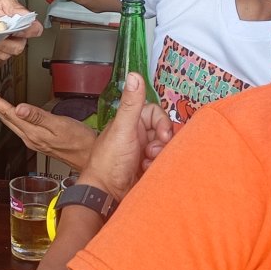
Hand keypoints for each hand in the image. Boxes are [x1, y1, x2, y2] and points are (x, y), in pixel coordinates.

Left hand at [0, 0, 42, 61]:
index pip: (35, 30)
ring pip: (9, 51)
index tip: (13, 28)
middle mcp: (20, 35)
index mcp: (24, 21)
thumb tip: (26, 14)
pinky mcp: (1, 52)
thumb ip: (14, 6)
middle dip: (6, 38)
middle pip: (20, 44)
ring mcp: (11, 45)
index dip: (26, 31)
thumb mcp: (2, 0)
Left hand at [0, 86, 95, 169]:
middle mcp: (30, 138)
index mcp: (33, 132)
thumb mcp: (59, 124)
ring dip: (1, 111)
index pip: (9, 114)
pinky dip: (11, 117)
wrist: (89, 156)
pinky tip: (12, 114)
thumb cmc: (79, 140)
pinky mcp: (39, 142)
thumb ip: (38, 116)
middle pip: (6, 119)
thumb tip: (18, 108)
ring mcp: (34, 141)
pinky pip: (19, 127)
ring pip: (12, 123)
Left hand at [78, 72, 173, 201]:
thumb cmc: (109, 161)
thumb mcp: (123, 129)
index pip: (155, 113)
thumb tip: (134, 75)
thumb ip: (131, 103)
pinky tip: (147, 171)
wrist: (106, 194)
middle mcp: (136, 134)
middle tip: (153, 152)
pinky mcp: (147, 167)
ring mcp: (142, 151)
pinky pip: (162, 161)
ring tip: (147, 163)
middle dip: (162, 142)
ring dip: (159, 156)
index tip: (162, 134)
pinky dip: (158, 166)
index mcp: (129, 122)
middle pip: (163, 130)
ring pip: (165, 146)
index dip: (161, 122)